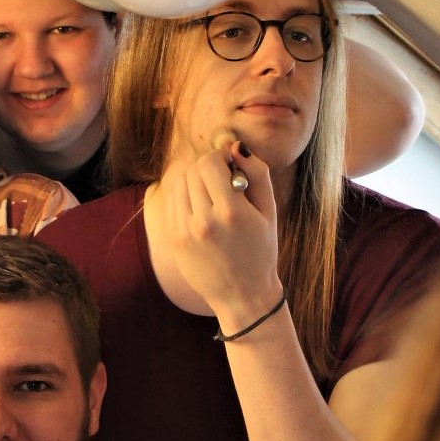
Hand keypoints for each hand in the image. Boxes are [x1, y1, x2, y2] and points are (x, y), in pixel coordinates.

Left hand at [160, 138, 280, 329]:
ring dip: (192, 179)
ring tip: (209, 195)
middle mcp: (203, 222)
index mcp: (230, 213)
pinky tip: (199, 208)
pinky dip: (183, 195)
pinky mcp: (173, 239)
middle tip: (222, 184)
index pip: (209, 162)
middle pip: (192, 169)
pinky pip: (170, 200)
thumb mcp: (269, 211)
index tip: (231, 171)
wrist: (242, 295)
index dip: (220, 159)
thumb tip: (234, 145)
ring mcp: (184, 232)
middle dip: (207, 169)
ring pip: (177, 181)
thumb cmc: (261, 250)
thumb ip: (257, 172)